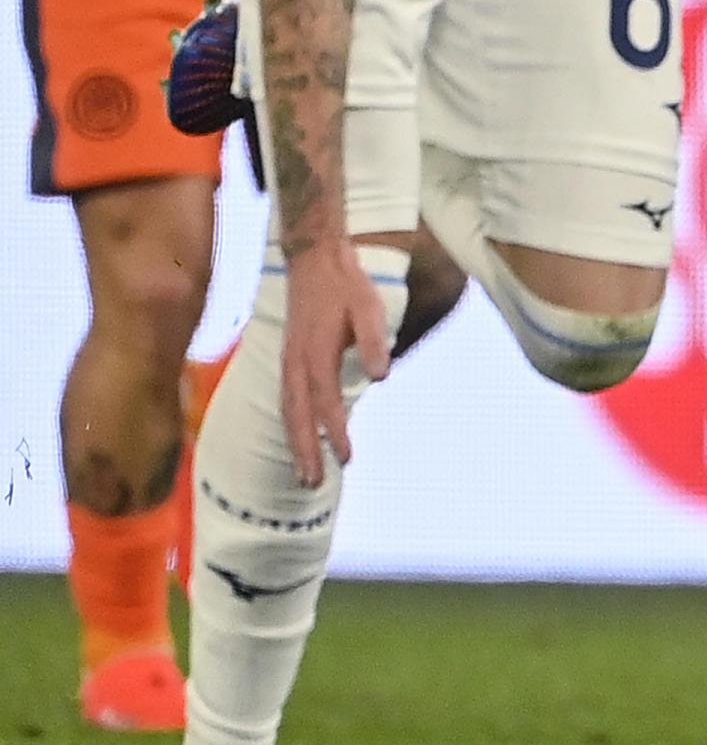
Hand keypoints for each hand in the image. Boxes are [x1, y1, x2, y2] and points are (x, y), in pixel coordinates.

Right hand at [280, 246, 392, 488]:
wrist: (314, 260)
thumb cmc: (347, 285)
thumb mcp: (369, 307)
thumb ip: (374, 341)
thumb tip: (382, 376)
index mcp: (316, 353)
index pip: (326, 401)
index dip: (335, 432)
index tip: (347, 458)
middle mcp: (296, 363)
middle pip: (298, 416)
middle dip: (306, 451)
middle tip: (314, 484)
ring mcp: (288, 362)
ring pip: (289, 411)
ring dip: (296, 443)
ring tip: (305, 474)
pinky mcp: (289, 359)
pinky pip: (287, 400)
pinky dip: (293, 424)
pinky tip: (300, 439)